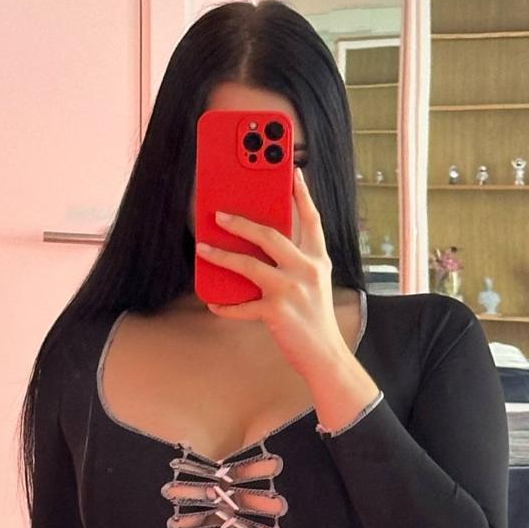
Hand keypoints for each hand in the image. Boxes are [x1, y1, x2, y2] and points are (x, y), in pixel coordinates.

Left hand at [196, 166, 344, 378]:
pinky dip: (226, 306)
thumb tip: (258, 248)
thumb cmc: (315, 319)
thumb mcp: (314, 284)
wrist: (325, 355)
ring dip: (222, 256)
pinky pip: (243, 306)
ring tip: (203, 249)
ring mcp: (292, 289)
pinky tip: (214, 304)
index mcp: (317, 260)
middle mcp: (306, 269)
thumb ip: (295, 264)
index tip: (292, 172)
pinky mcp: (277, 311)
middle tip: (219, 215)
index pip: (311, 220)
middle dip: (242, 222)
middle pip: (271, 235)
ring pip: (250, 264)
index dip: (302, 194)